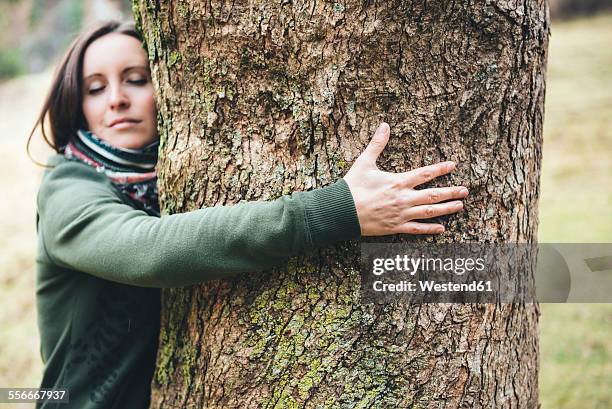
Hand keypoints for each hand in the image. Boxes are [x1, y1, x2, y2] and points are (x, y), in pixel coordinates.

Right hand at [343, 123, 468, 235]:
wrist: (342, 211)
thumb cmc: (352, 187)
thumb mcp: (364, 162)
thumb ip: (377, 144)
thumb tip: (384, 125)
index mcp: (398, 181)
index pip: (425, 174)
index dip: (441, 169)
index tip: (453, 166)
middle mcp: (403, 198)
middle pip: (433, 195)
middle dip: (451, 192)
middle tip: (465, 191)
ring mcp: (401, 214)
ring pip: (429, 212)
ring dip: (446, 209)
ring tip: (460, 206)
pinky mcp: (395, 227)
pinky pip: (417, 229)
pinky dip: (430, 229)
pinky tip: (442, 228)